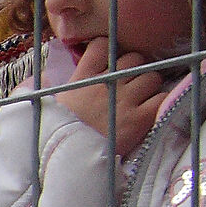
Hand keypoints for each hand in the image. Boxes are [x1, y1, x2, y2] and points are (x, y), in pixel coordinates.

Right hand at [55, 36, 173, 156]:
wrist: (68, 161)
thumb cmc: (52, 136)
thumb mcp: (46, 105)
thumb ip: (48, 86)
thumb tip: (45, 75)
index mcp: (83, 78)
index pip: (101, 45)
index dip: (108, 50)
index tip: (108, 63)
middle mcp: (106, 83)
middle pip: (133, 59)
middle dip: (134, 70)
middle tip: (129, 85)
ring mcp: (125, 100)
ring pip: (151, 77)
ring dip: (150, 86)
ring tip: (142, 99)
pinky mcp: (139, 119)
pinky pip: (161, 98)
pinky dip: (159, 103)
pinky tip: (150, 112)